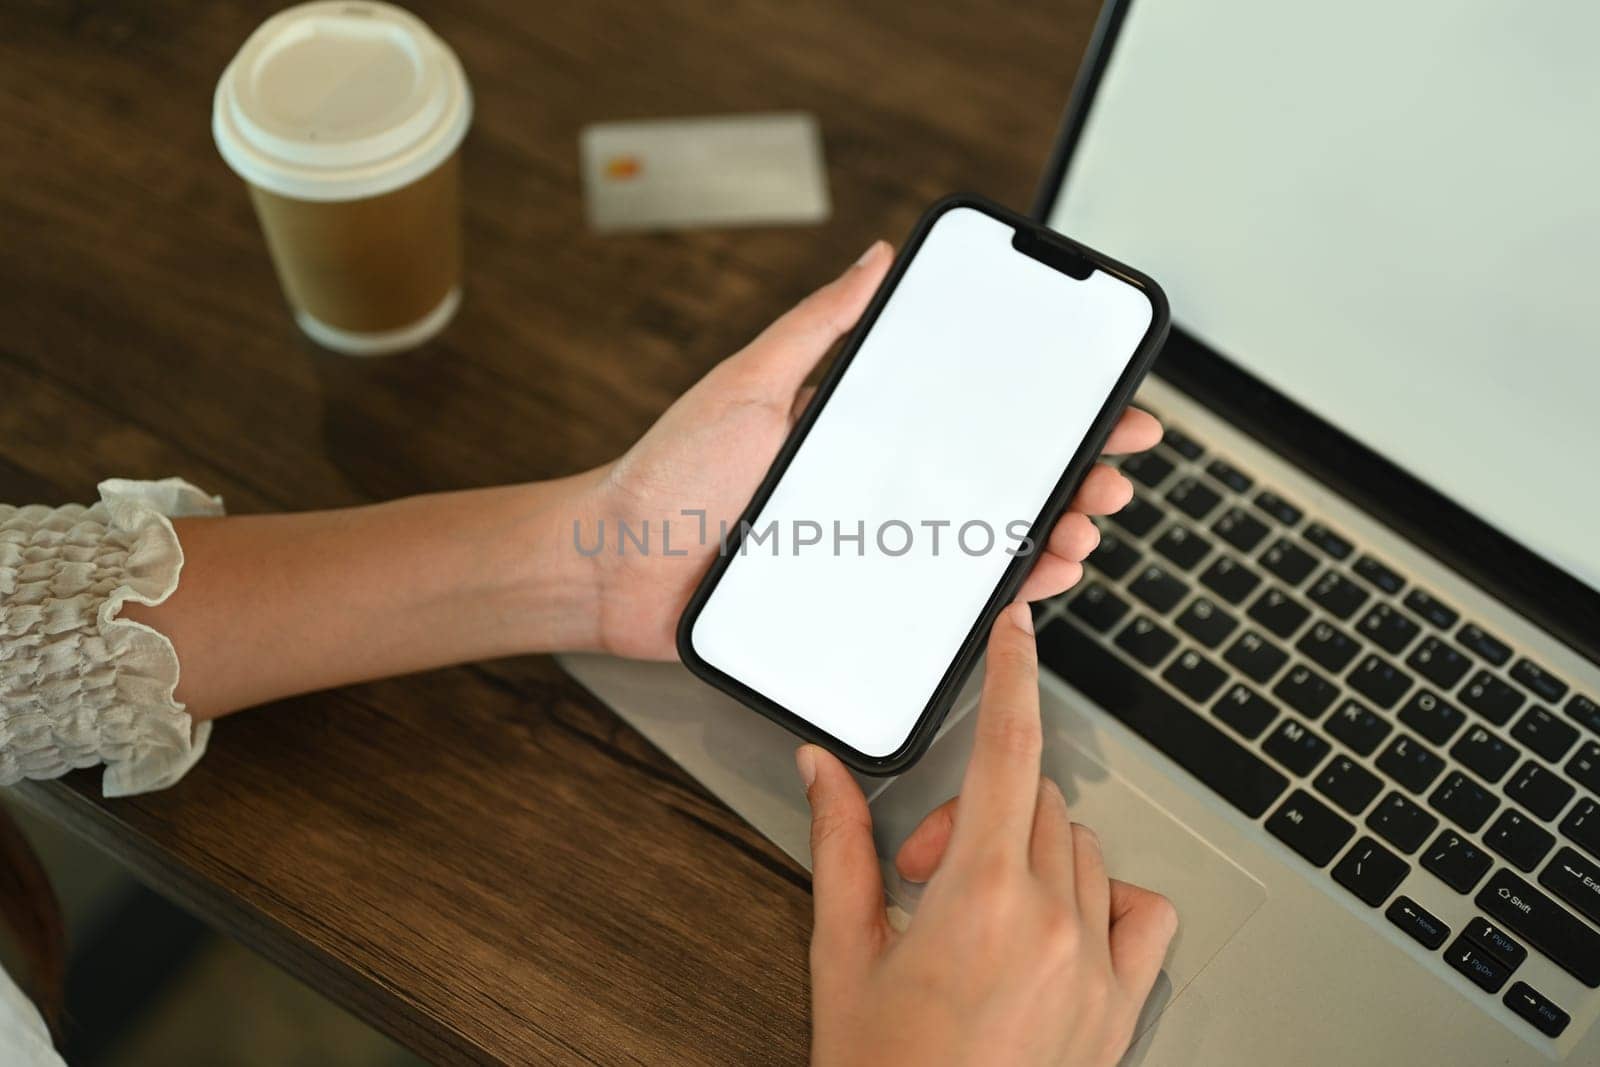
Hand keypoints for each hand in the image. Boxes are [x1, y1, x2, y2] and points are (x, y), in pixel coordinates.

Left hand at [587, 242, 1162, 659]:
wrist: (617, 564)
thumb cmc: (670, 471)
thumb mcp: (750, 383)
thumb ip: (817, 328)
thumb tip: (874, 260)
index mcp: (864, 436)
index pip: (973, 419)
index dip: (1047, 414)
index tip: (1106, 405)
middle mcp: (878, 493)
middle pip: (997, 485)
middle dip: (1071, 479)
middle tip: (1113, 479)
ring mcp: (872, 553)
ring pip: (983, 546)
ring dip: (1049, 537)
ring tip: (1084, 530)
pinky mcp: (858, 606)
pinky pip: (941, 603)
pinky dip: (999, 594)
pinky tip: (1034, 583)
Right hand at [799, 603, 1177, 1066]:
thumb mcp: (841, 956)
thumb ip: (840, 845)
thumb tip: (823, 770)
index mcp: (979, 899)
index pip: (1008, 751)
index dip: (1014, 675)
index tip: (1020, 629)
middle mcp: (1053, 922)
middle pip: (1037, 798)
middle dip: (978, 813)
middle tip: (925, 873)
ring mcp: (1097, 965)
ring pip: (1085, 846)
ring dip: (1031, 853)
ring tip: (976, 913)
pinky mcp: (1123, 1005)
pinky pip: (1141, 909)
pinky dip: (1103, 898)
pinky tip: (1053, 927)